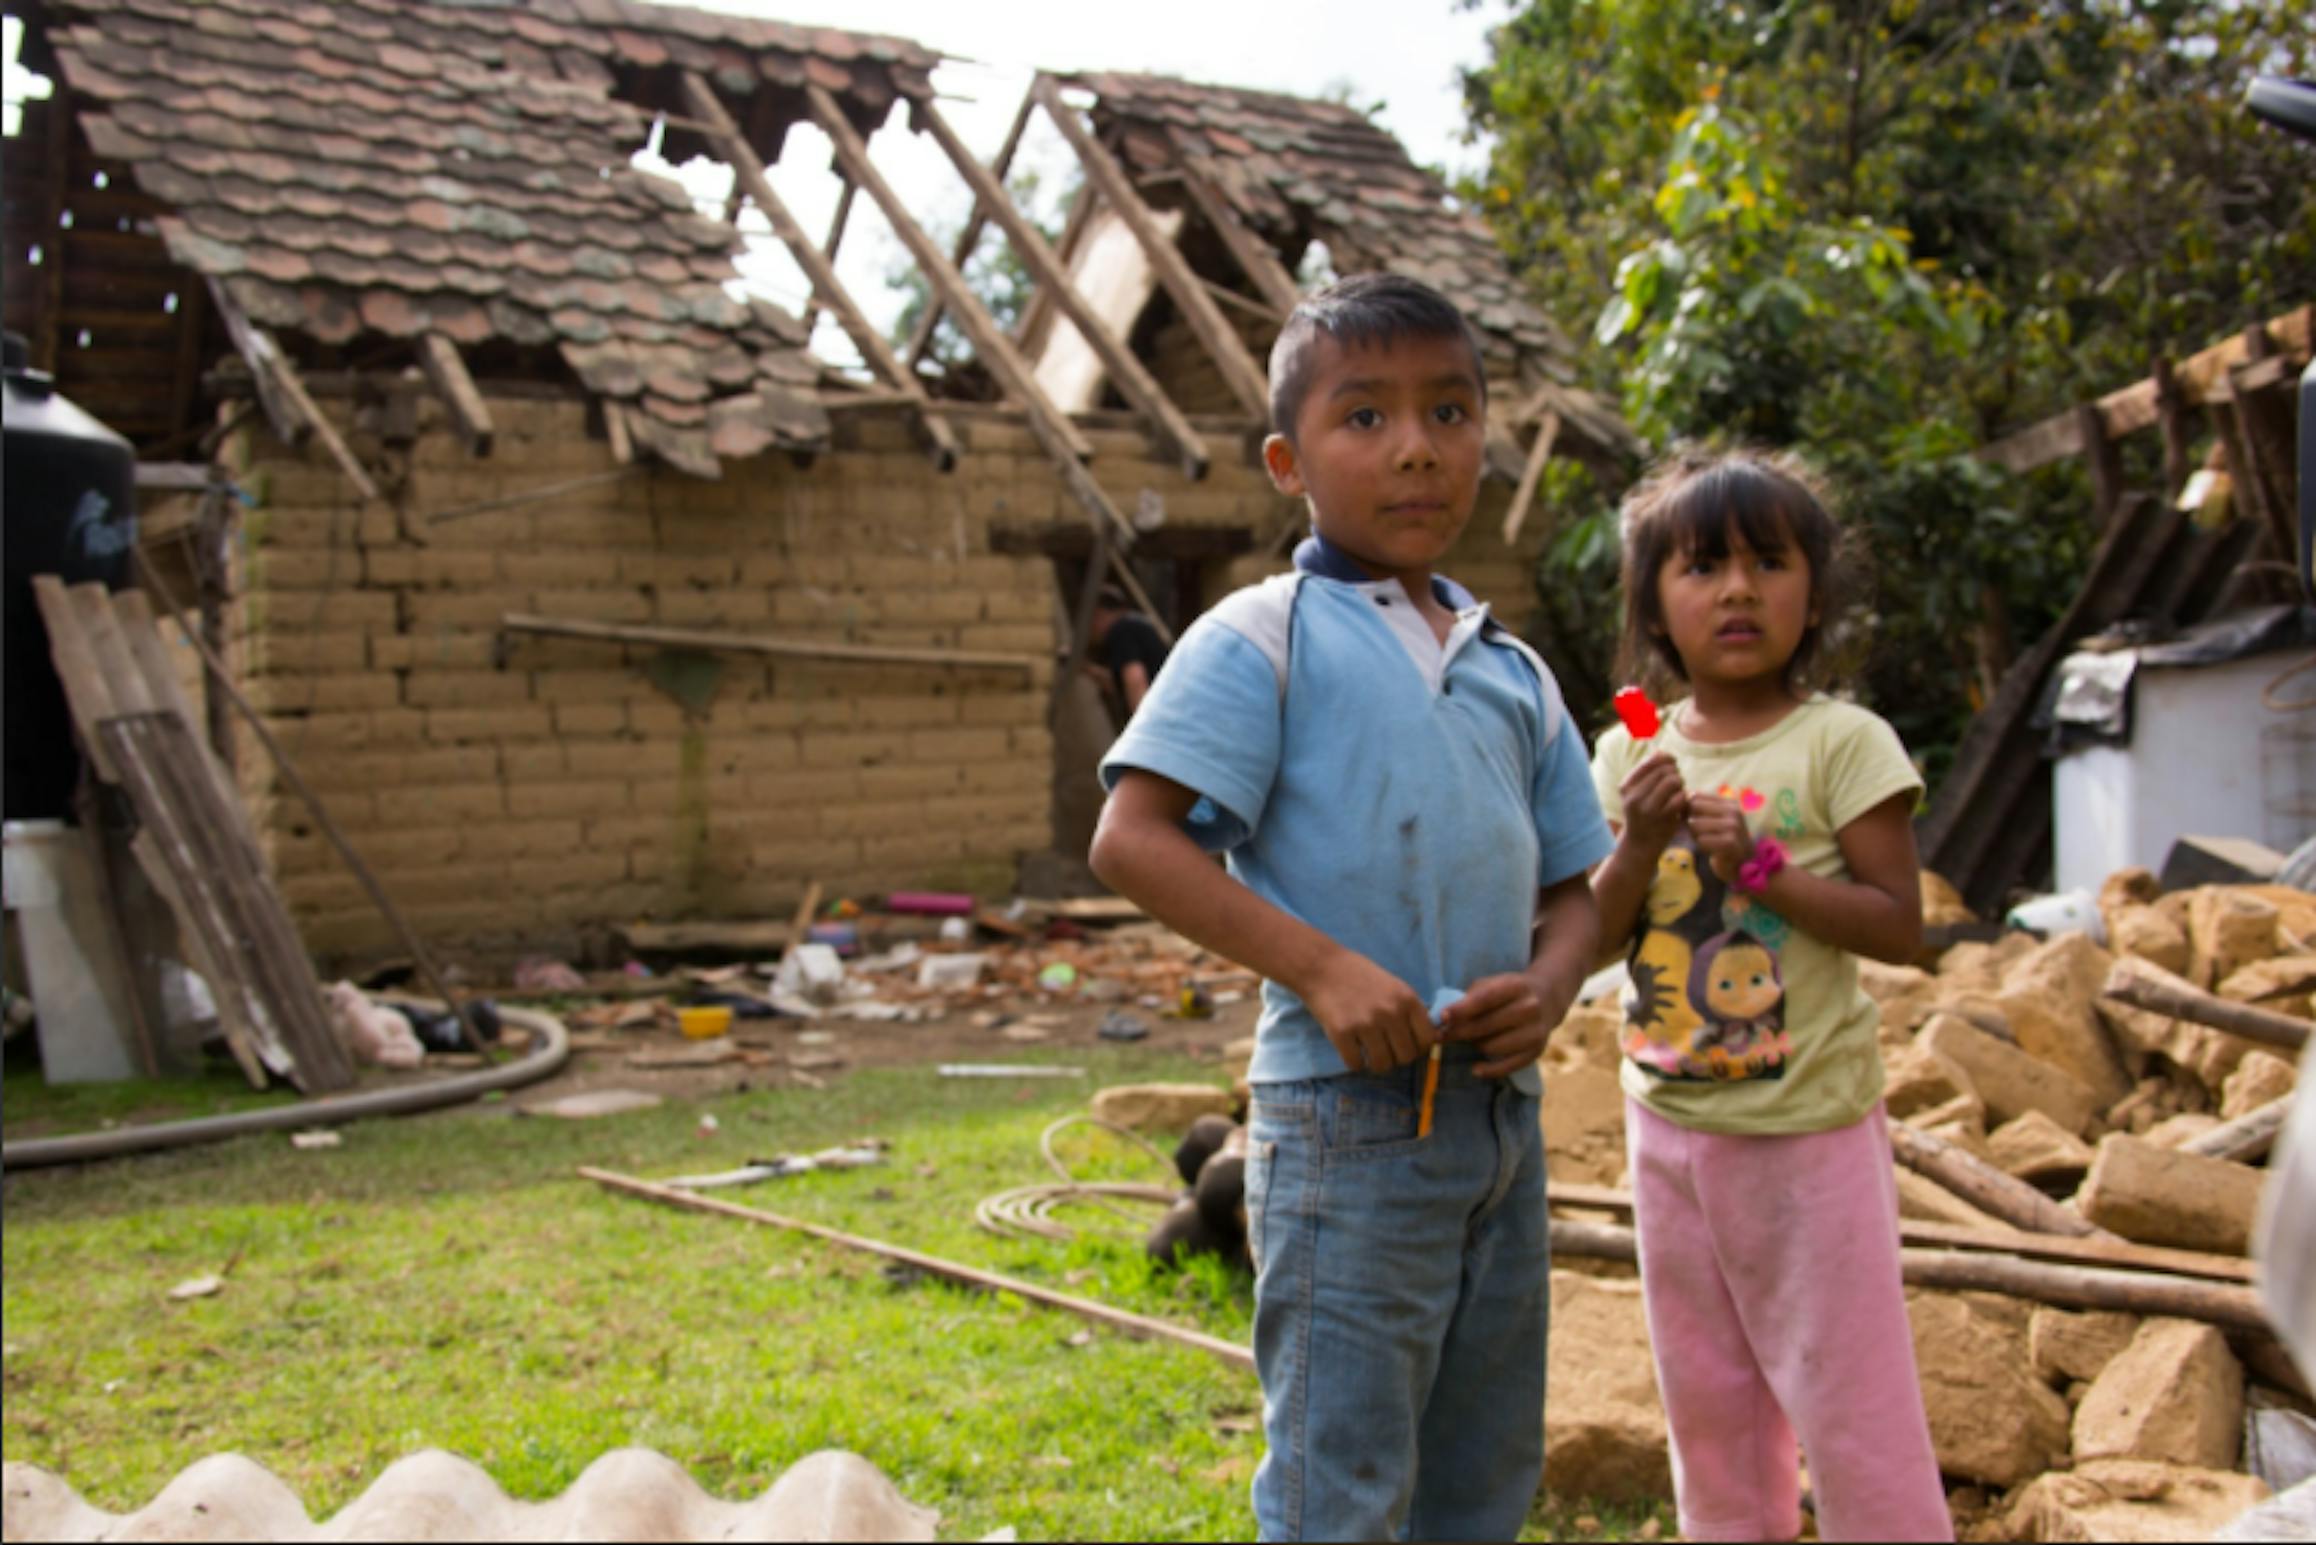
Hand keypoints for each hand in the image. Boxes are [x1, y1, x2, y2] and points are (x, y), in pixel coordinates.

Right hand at [1302, 950, 1434, 1073]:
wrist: (1322, 966)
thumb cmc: (1359, 975)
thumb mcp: (1394, 986)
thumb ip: (1409, 1011)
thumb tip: (1426, 1041)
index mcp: (1407, 999)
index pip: (1427, 1039)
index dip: (1418, 1046)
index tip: (1406, 1044)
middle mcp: (1390, 1012)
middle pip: (1406, 1056)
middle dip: (1396, 1056)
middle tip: (1384, 1048)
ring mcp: (1366, 1024)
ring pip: (1382, 1065)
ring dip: (1375, 1062)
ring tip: (1368, 1050)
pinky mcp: (1342, 1033)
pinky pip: (1356, 1064)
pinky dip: (1354, 1062)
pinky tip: (1351, 1048)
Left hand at [1439, 967, 1580, 1078]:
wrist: (1547, 999)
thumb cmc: (1508, 991)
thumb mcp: (1492, 983)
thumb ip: (1469, 997)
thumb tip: (1445, 1018)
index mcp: (1516, 986)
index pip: (1485, 999)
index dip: (1462, 1009)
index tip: (1442, 1017)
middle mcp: (1529, 1008)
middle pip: (1485, 1026)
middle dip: (1458, 1032)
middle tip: (1440, 1035)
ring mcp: (1535, 1032)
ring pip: (1491, 1047)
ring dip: (1475, 1044)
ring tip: (1471, 1038)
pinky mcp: (1536, 1051)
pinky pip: (1507, 1066)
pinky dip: (1489, 1070)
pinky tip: (1475, 1069)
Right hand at [1618, 752, 1687, 853]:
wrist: (1641, 844)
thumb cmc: (1642, 813)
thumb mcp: (1637, 792)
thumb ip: (1648, 771)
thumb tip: (1662, 752)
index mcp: (1626, 786)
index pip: (1652, 760)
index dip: (1667, 759)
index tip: (1671, 766)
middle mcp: (1634, 796)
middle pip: (1665, 770)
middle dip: (1674, 774)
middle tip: (1675, 784)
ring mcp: (1648, 808)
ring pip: (1673, 780)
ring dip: (1680, 785)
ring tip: (1677, 792)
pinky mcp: (1663, 818)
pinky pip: (1680, 797)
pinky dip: (1684, 798)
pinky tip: (1680, 804)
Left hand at [1686, 794, 1756, 885]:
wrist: (1740, 865)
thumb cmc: (1721, 841)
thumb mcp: (1712, 820)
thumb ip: (1698, 809)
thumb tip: (1677, 800)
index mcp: (1729, 803)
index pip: (1696, 797)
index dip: (1687, 809)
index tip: (1691, 821)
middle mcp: (1733, 811)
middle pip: (1693, 808)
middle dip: (1690, 822)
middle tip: (1700, 834)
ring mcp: (1734, 826)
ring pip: (1695, 824)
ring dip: (1695, 836)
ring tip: (1707, 842)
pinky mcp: (1730, 842)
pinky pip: (1701, 840)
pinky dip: (1701, 846)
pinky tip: (1711, 850)